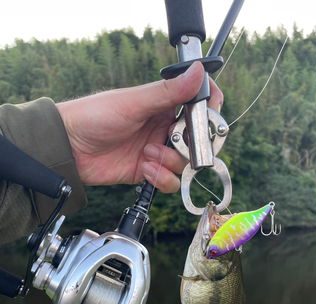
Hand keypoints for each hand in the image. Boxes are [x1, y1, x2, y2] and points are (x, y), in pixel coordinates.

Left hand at [56, 62, 222, 192]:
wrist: (69, 146)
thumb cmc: (95, 116)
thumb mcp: (134, 103)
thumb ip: (168, 92)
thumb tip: (198, 73)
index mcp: (163, 105)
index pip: (198, 107)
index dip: (209, 112)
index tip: (208, 118)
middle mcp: (163, 128)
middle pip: (196, 140)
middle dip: (190, 145)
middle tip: (174, 142)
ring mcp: (156, 151)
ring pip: (184, 163)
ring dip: (169, 161)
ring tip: (147, 153)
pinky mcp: (147, 172)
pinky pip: (169, 181)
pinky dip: (161, 178)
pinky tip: (144, 168)